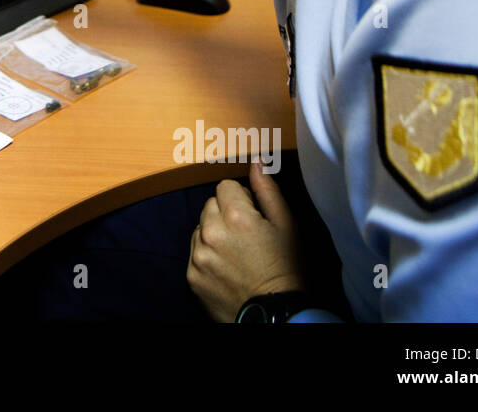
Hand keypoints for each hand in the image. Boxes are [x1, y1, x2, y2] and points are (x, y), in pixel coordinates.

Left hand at [186, 162, 305, 321]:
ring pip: (200, 227)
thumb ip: (267, 190)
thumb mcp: (286, 226)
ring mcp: (198, 255)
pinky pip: (195, 251)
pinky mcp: (191, 275)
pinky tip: (226, 267)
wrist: (274, 314)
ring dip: (214, 233)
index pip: (225, 187)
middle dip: (225, 214)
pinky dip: (207, 255)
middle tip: (247, 235)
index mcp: (235, 217)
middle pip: (210, 205)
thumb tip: (256, 162)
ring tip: (237, 253)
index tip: (253, 215)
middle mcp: (211, 233)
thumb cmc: (286, 268)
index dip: (241, 198)